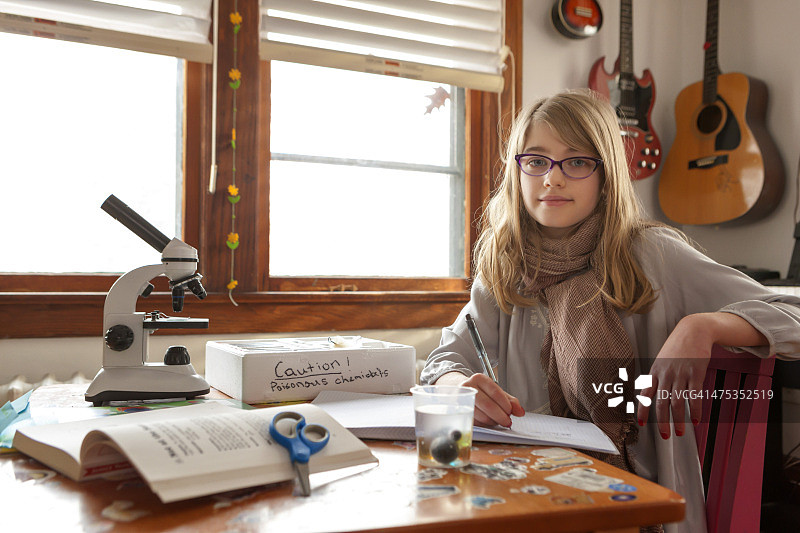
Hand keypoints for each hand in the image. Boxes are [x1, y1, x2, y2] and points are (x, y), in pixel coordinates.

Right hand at [435, 372, 524, 427]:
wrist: (459, 391)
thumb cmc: (481, 392)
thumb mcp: (495, 392)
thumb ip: (510, 401)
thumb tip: (520, 412)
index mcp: (479, 378)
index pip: (496, 393)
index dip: (506, 405)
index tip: (511, 412)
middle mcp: (468, 387)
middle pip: (488, 405)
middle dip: (501, 416)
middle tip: (508, 422)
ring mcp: (462, 399)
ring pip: (481, 415)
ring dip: (493, 422)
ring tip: (498, 421)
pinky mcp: (459, 411)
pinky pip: (475, 421)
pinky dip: (485, 424)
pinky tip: (488, 422)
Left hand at [637, 312, 767, 438]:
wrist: (693, 330)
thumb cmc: (677, 346)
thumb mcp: (662, 359)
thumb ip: (658, 376)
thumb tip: (652, 392)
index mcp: (654, 371)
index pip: (645, 394)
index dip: (642, 410)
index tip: (640, 424)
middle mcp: (666, 374)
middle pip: (661, 403)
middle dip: (662, 422)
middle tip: (665, 436)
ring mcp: (680, 374)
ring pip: (677, 403)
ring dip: (679, 421)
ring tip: (681, 432)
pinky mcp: (695, 373)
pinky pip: (694, 396)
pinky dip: (695, 411)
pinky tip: (696, 420)